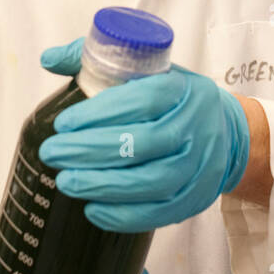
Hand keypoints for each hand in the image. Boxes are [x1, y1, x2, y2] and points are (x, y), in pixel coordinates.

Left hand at [38, 37, 249, 229]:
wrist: (225, 131)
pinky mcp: (197, 197)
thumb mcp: (145, 70)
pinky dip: (123, 215)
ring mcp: (200, 165)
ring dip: (103, 185)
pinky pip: (160, 213)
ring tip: (65, 181)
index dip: (99, 114)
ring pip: (152, 182)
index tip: (63, 123)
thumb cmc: (173, 99)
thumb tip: (48, 58)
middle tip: (52, 153)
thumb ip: (97, 60)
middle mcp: (194, 127)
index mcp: (181, 89)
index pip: (142, 100)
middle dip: (90, 151)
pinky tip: (92, 209)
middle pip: (143, 144)